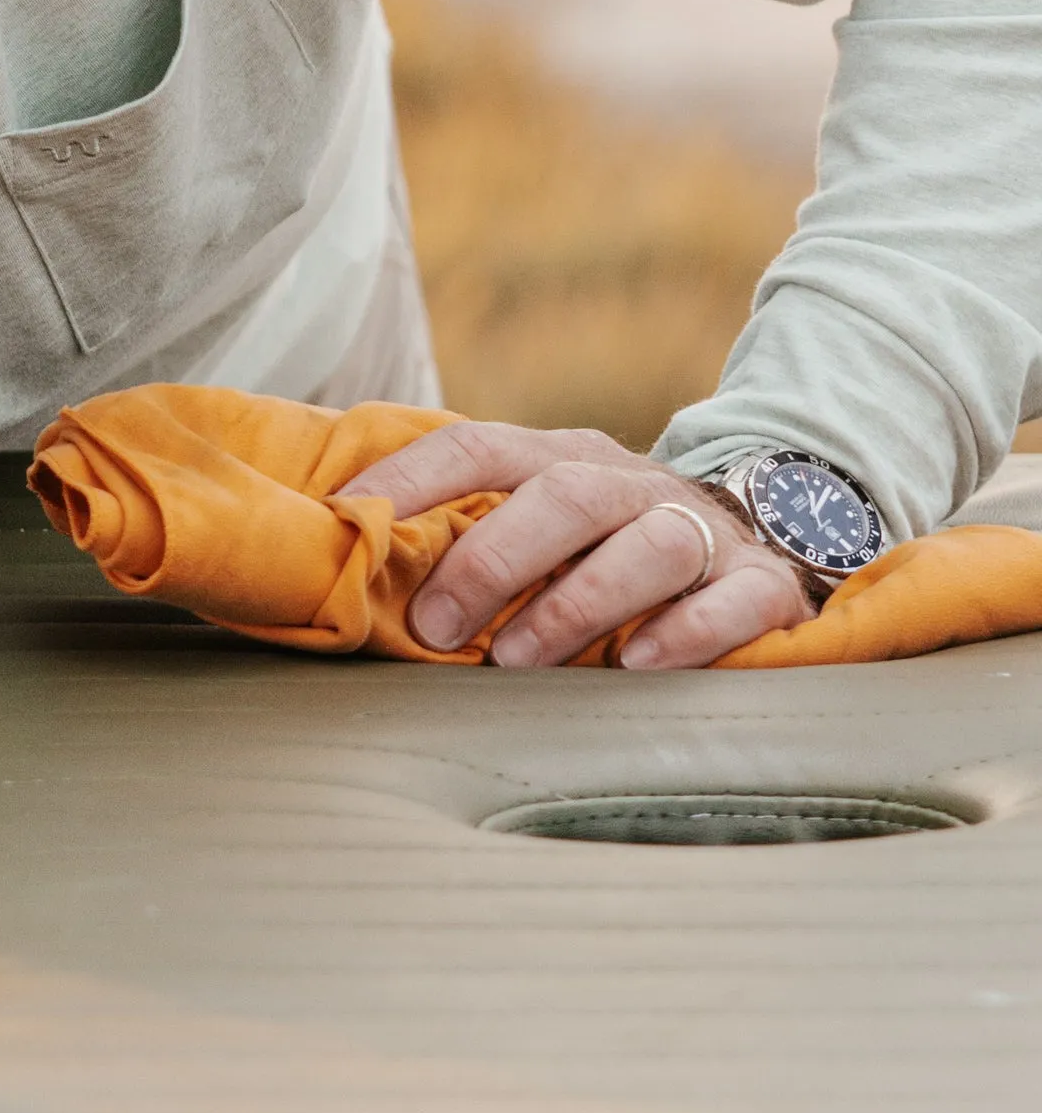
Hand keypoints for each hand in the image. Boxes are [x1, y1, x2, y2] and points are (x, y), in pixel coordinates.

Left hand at [335, 422, 813, 668]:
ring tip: (518, 662)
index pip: (477, 448)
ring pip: (646, 545)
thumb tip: (351, 563)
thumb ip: (464, 534)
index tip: (350, 521)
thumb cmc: (606, 548)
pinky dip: (683, 633)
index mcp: (559, 458)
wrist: (761, 538)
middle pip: (563, 496)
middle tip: (435, 626)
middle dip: (492, 559)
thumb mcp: (538, 523)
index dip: (411, 478)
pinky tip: (634, 664)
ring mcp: (700, 531)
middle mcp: (629, 483)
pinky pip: (730, 602)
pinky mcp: (761, 586)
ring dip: (575, 604)